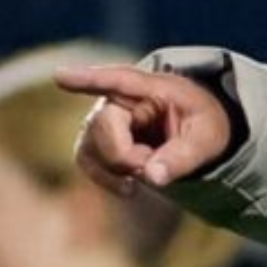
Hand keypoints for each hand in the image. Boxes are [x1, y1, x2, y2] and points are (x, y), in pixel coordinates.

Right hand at [55, 64, 233, 191]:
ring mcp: (103, 120)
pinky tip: (129, 189)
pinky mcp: (97, 142)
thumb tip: (152, 177)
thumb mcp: (206, 140)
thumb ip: (182, 158)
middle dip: (127, 156)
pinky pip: (86, 161)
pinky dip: (105, 179)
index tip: (59, 77)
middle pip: (103, 126)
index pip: (118, 81)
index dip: (88, 80)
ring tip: (150, 171)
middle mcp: (120, 100)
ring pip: (90, 147)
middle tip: (156, 165)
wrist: (198, 133)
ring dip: (117, 168)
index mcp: (153, 88)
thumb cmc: (202, 126)